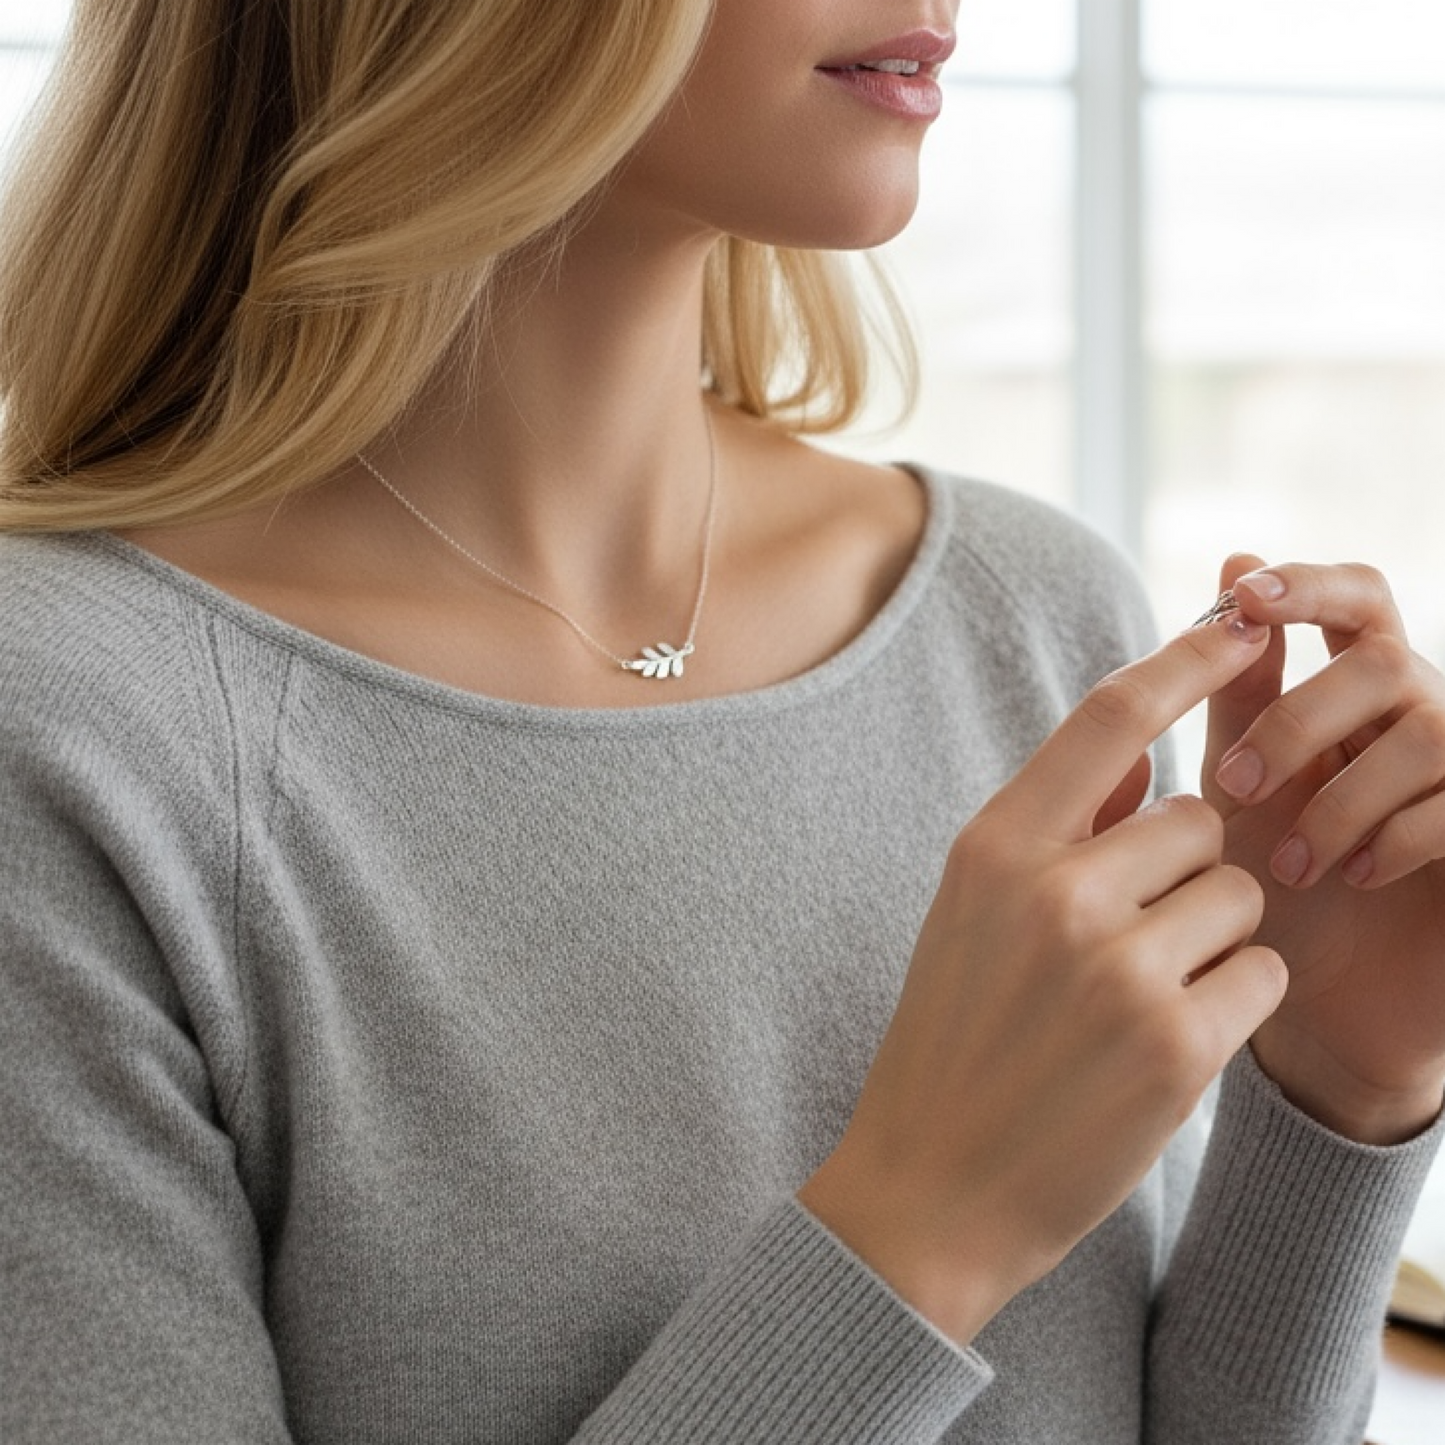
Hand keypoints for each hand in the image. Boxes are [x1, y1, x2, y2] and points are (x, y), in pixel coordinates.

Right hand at [799, 615, 1286, 1346]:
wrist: (931, 1187)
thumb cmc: (952, 1041)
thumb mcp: (970, 913)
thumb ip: (1055, 828)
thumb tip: (1138, 752)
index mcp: (994, 847)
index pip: (1109, 718)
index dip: (1183, 658)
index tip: (1237, 622)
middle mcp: (1055, 890)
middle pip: (1198, 819)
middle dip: (1188, 872)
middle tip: (1130, 945)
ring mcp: (1118, 966)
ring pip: (1238, 895)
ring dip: (1213, 939)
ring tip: (1140, 1001)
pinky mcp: (1177, 1044)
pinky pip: (1262, 972)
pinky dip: (1235, 1002)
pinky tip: (1167, 1046)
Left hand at [1204, 555, 1444, 1143]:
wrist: (1319, 1009)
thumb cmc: (1268, 886)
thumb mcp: (1242, 784)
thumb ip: (1238, 690)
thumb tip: (1231, 561)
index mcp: (1353, 697)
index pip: (1356, 599)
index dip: (1308, 584)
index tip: (1242, 598)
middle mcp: (1418, 722)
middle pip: (1383, 660)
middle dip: (1300, 718)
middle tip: (1234, 786)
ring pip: (1427, 729)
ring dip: (1343, 795)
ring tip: (1285, 863)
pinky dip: (1399, 834)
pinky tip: (1352, 877)